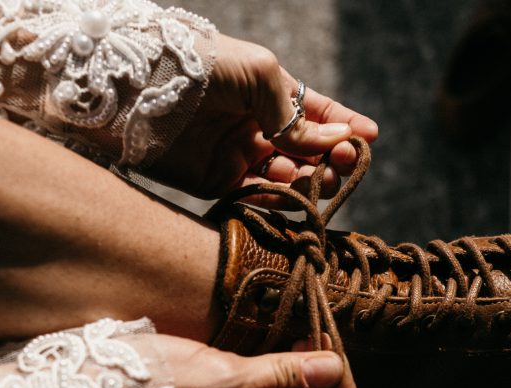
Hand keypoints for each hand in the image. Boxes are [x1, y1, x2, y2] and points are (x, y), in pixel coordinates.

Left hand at [147, 34, 378, 199]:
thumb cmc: (203, 66)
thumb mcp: (260, 75)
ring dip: (311, 179)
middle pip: (308, 151)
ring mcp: (239, 156)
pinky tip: (296, 192)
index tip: (370, 138)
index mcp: (268, 93)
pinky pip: (259, 197)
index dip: (344, 126)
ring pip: (289, 177)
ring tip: (322, 176)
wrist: (141, 87)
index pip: (317, 113)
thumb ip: (297, 114)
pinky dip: (281, 198)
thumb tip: (337, 142)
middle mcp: (257, 126)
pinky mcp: (218, 183)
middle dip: (332, 157)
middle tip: (346, 161)